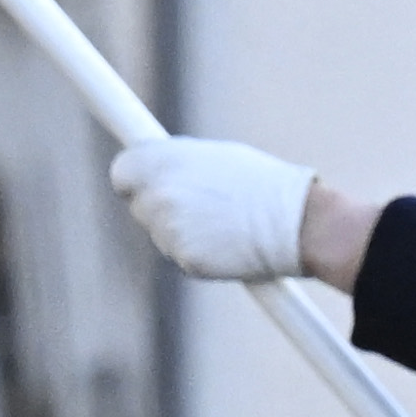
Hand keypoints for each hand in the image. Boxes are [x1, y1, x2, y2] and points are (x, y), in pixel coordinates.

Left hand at [112, 136, 319, 288]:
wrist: (294, 221)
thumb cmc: (260, 183)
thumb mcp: (215, 156)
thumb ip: (178, 162)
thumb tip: (154, 164)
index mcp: (161, 162)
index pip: (121, 173)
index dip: (135, 180)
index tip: (147, 184)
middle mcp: (158, 195)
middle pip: (139, 207)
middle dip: (160, 207)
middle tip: (198, 205)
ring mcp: (169, 230)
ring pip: (160, 235)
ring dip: (181, 231)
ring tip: (222, 221)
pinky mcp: (185, 260)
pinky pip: (181, 257)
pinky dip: (197, 254)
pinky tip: (226, 243)